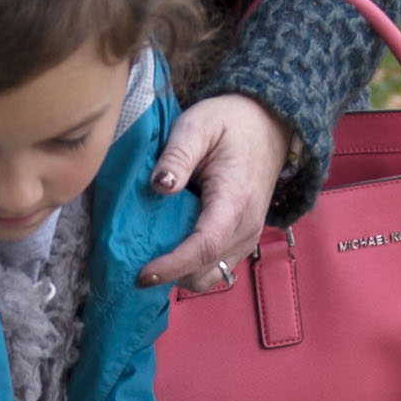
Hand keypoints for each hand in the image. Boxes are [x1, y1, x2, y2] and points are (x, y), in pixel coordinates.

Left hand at [141, 93, 290, 296]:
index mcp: (235, 200)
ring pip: (210, 277)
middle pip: (205, 270)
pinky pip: (216, 269)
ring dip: (180, 275)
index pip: (204, 246)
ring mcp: (247, 238)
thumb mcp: (198, 125)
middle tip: (133, 264)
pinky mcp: (243, 242)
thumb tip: (159, 187)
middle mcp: (247, 227)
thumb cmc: (230, 123)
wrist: (267, 126)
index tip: (142, 274)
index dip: (172, 266)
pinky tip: (169, 251)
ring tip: (150, 258)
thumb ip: (177, 155)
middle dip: (169, 276)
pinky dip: (191, 268)